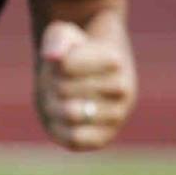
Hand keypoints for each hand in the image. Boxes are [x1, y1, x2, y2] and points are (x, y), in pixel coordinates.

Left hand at [35, 20, 135, 151]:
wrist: (88, 82)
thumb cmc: (73, 55)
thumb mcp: (64, 35)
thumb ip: (58, 39)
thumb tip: (53, 57)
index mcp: (115, 60)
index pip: (66, 65)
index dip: (55, 63)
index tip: (63, 61)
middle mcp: (123, 89)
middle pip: (64, 89)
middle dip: (52, 85)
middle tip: (58, 82)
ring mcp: (117, 115)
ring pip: (70, 114)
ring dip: (52, 107)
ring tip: (58, 100)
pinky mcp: (103, 138)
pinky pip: (76, 139)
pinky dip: (61, 130)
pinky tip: (62, 120)